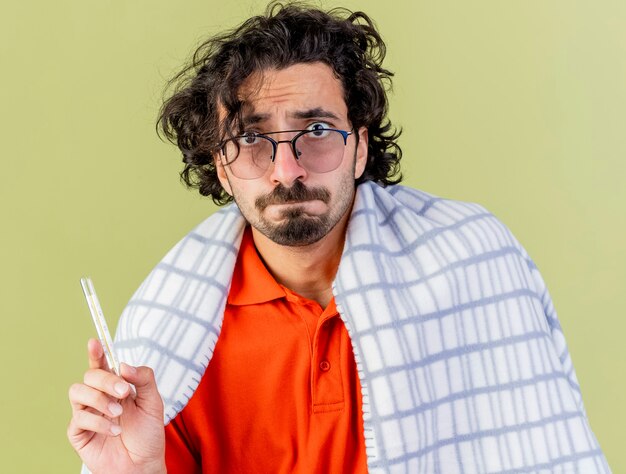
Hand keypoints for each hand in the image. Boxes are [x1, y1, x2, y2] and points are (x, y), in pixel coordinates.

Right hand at [68, 339, 165, 472]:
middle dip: (106, 380)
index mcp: (115, 387)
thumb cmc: (148, 433)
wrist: (143, 464)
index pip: (101, 364)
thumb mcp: (154, 402)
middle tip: (125, 392)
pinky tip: (115, 431)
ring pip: (77, 391)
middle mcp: (98, 397)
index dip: (96, 352)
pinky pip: (78, 418)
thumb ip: (143, 379)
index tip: (95, 342)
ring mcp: (86, 414)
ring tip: (119, 413)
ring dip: (99, 399)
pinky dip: (98, 422)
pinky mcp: (79, 432)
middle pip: (89, 375)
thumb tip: (123, 365)